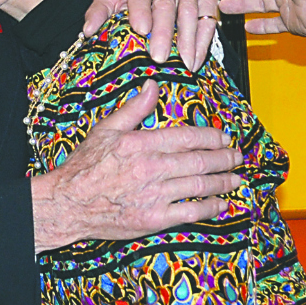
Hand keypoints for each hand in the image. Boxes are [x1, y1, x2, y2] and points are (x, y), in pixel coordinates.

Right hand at [30, 78, 240, 250]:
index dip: (212, 136)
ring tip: (237, 178)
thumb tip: (153, 86)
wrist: (67, 204)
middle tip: (238, 156)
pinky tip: (222, 204)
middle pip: (200, 160)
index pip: (187, 136)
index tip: (225, 137)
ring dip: (223, 181)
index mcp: (142, 143)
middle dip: (224, 158)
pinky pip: (190, 212)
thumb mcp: (105, 130)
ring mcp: (155, 194)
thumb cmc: (83, 168)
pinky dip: (210, 207)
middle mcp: (152, 167)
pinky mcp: (154, 218)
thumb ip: (133, 109)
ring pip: (200, 184)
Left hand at [83, 0, 218, 69]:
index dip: (140, 9)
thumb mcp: (112, 0)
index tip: (140, 30)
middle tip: (159, 57)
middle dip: (163, 32)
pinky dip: (202, 41)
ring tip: (183, 64)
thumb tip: (88, 30)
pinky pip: (207, 18)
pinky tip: (195, 59)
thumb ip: (98, 12)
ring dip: (187, 41)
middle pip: (165, 4)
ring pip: (190, 12)